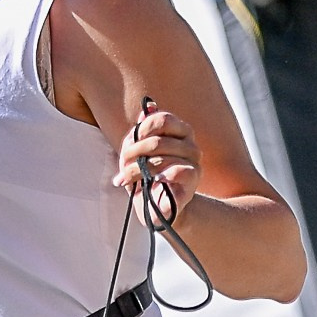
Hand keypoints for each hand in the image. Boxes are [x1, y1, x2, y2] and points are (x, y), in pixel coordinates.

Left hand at [117, 100, 198, 226]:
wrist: (158, 209)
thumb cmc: (147, 178)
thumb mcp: (138, 152)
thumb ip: (142, 130)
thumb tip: (147, 107)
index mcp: (180, 132)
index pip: (163, 119)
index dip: (143, 129)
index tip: (129, 142)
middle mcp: (190, 145)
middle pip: (157, 141)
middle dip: (133, 153)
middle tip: (122, 164)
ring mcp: (194, 163)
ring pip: (162, 158)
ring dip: (136, 169)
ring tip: (125, 178)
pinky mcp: (193, 180)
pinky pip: (178, 170)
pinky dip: (160, 175)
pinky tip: (152, 181)